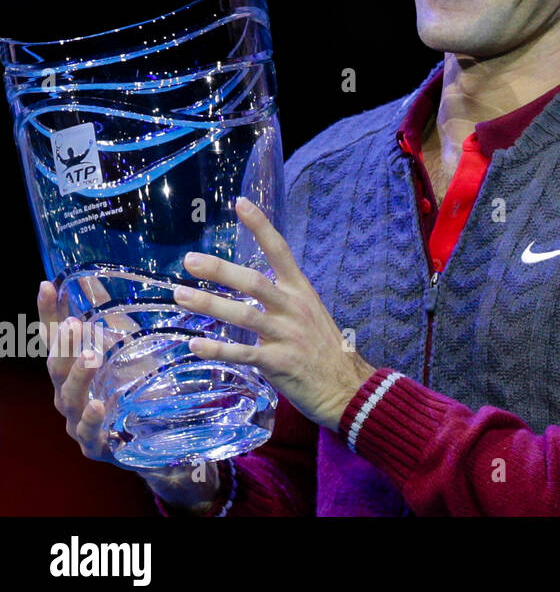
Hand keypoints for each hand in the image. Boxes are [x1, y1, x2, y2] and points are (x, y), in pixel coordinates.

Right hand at [38, 276, 222, 511]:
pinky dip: (92, 419)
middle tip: (75, 325)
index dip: (49, 313)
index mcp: (71, 367)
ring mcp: (78, 419)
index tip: (47, 285)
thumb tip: (92, 276)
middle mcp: (68, 392)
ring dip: (78, 377)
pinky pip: (89, 432)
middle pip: (57, 367)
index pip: (55, 337)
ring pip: (70, 398)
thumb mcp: (124, 345)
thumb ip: (108, 313)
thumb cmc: (132, 384)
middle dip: (64, 347)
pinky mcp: (94, 443)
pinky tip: (97, 405)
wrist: (151, 434)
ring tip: (90, 358)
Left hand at [174, 196, 375, 430]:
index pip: (280, 250)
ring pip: (244, 315)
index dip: (260, 226)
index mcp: (301, 291)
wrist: (346, 387)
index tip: (240, 204)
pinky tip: (195, 345)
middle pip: (254, 282)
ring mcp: (287, 334)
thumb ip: (281, 299)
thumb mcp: (309, 313)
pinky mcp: (279, 362)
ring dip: (209, 305)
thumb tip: (249, 287)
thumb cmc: (323, 349)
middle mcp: (294, 307)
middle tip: (190, 261)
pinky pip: (243, 353)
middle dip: (220, 271)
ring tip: (181, 296)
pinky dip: (217, 349)